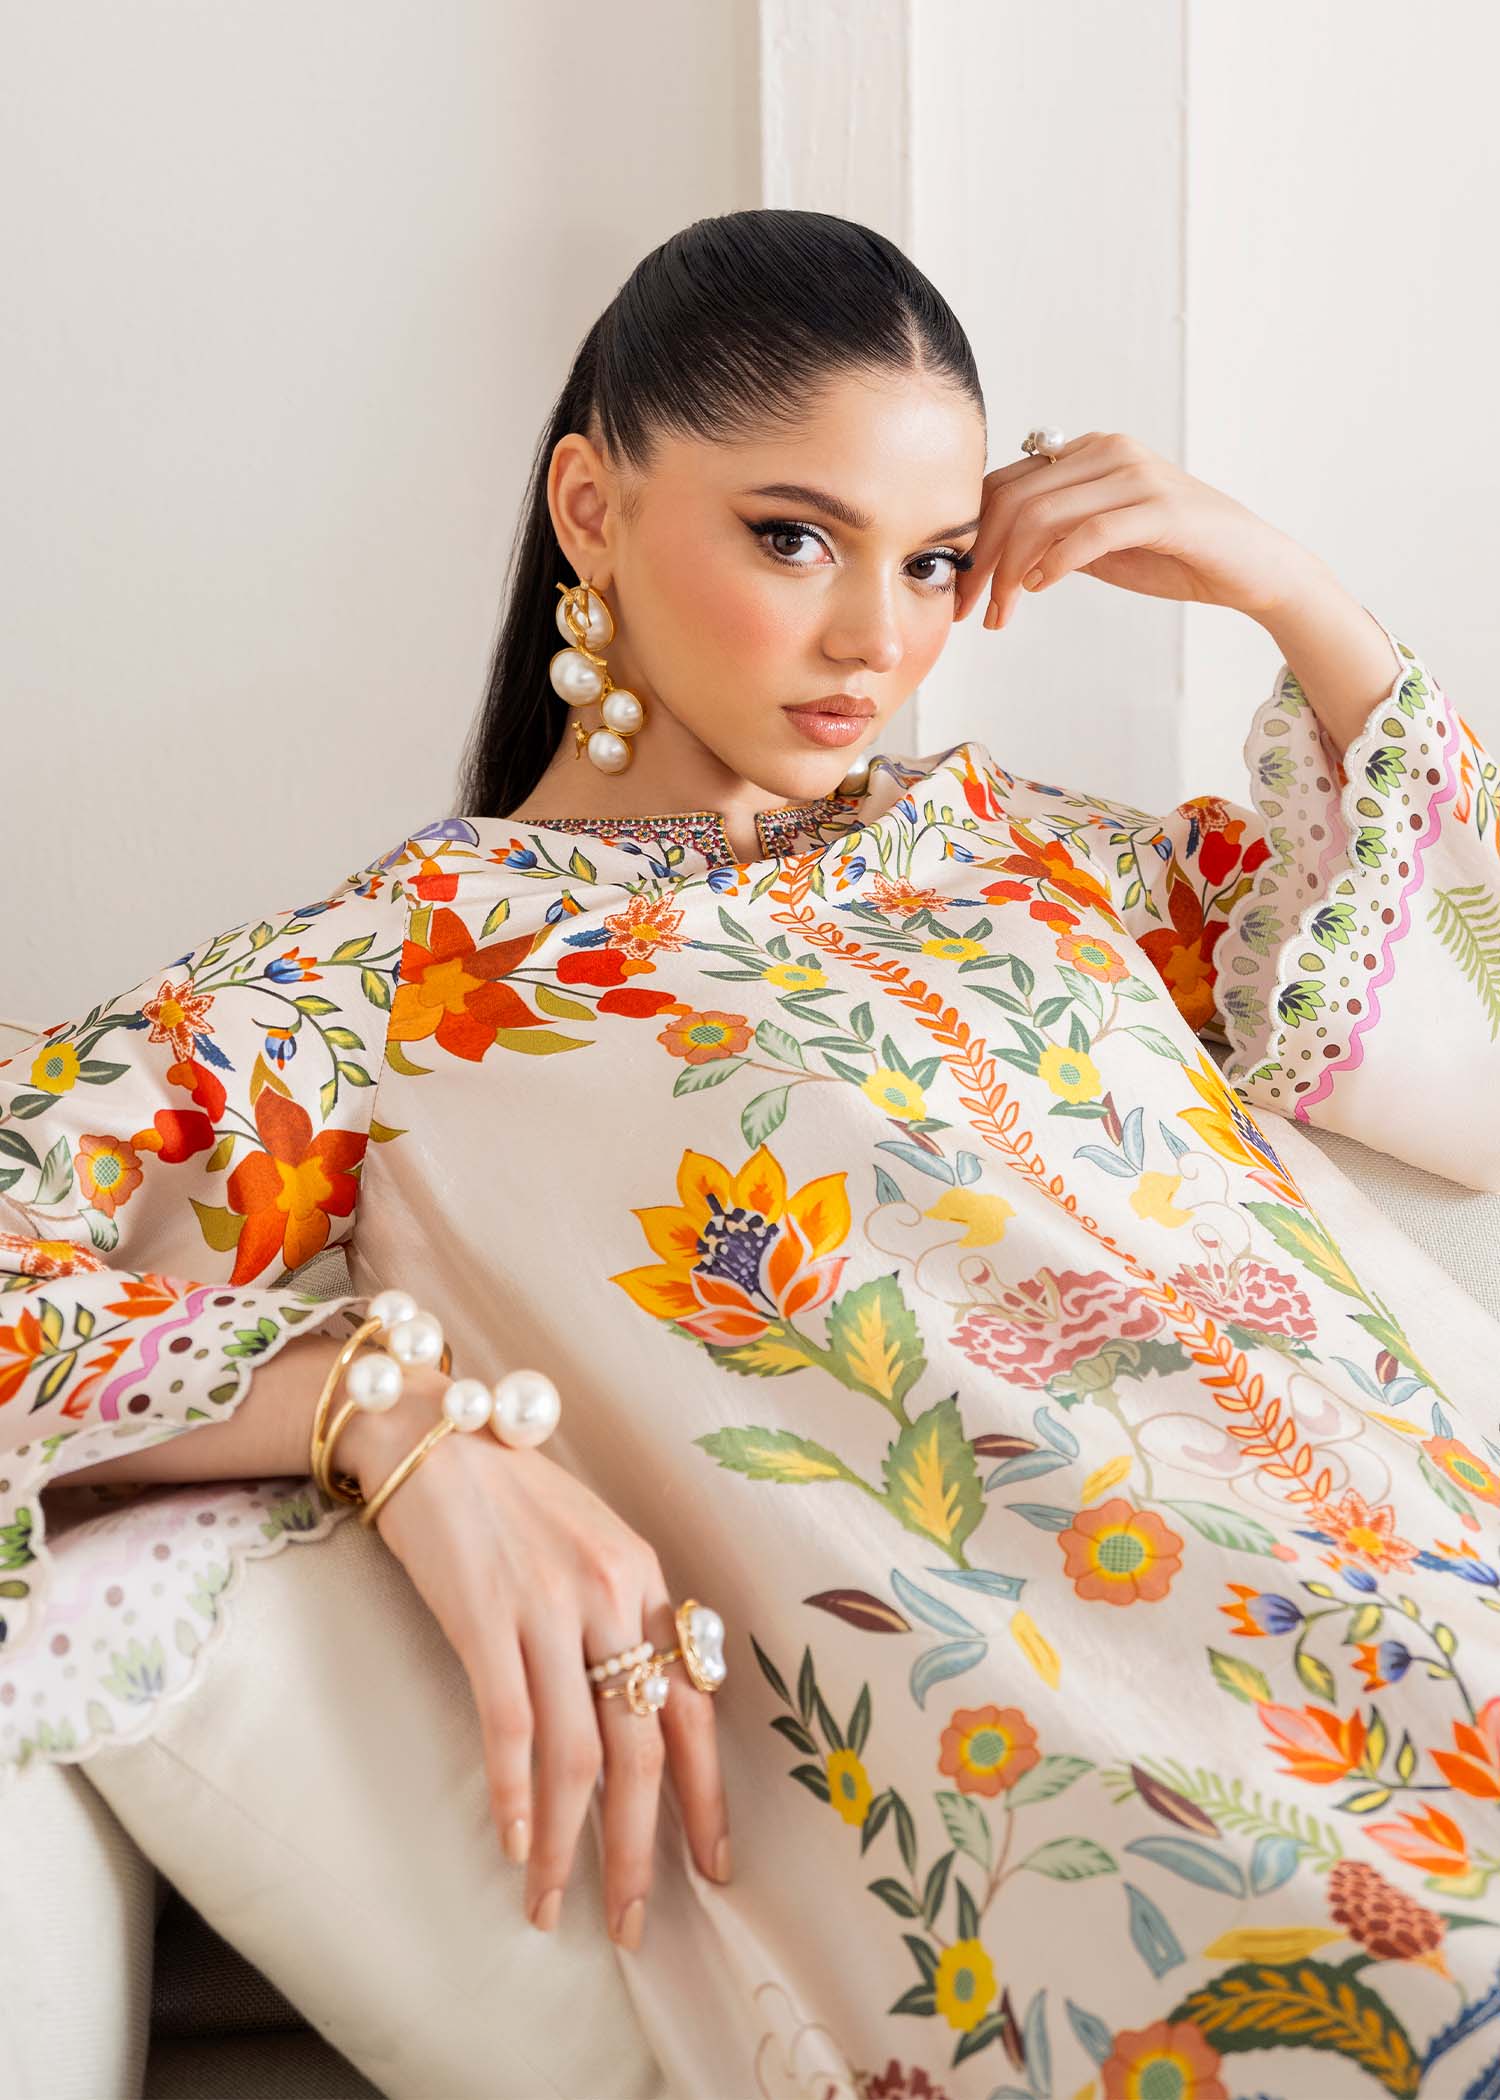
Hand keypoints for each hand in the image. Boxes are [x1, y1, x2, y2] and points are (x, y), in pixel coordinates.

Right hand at [340, 1375, 729, 1950]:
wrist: (430, 1433)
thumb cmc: (507, 1494)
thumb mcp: (588, 1542)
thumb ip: (617, 1614)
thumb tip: (639, 1709)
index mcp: (642, 1577)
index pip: (692, 1703)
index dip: (706, 1792)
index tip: (715, 1864)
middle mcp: (608, 1593)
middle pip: (641, 1745)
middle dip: (642, 1845)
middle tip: (633, 1919)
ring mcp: (547, 1606)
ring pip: (576, 1753)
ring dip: (568, 1842)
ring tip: (553, 1905)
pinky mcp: (484, 1616)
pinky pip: (510, 1726)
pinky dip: (513, 1795)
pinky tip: (513, 1845)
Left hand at [953, 429, 1323, 631]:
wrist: (1252, 568)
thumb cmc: (1177, 556)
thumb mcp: (1100, 545)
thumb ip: (1055, 536)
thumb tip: (998, 552)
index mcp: (1092, 451)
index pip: (1008, 483)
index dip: (973, 536)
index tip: (958, 588)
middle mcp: (1110, 451)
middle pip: (1016, 498)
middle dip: (981, 559)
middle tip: (966, 608)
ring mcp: (1137, 476)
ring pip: (1044, 516)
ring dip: (1009, 572)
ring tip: (999, 614)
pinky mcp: (1162, 510)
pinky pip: (1089, 532)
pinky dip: (1055, 563)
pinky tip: (1038, 590)